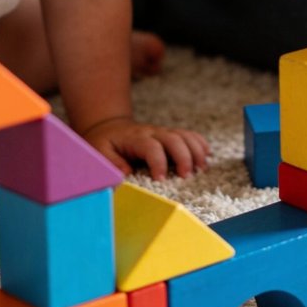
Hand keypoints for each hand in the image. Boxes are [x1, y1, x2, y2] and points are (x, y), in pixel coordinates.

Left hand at [83, 117, 209, 180]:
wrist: (108, 126)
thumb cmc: (104, 143)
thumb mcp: (99, 152)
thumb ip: (111, 162)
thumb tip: (127, 174)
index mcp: (135, 138)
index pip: (151, 147)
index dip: (158, 162)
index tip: (160, 179)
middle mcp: (152, 132)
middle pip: (173, 138)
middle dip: (183, 157)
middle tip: (187, 176)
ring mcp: (162, 132)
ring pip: (184, 135)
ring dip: (196, 150)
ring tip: (202, 168)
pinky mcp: (169, 135)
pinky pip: (189, 135)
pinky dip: (200, 143)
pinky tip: (207, 155)